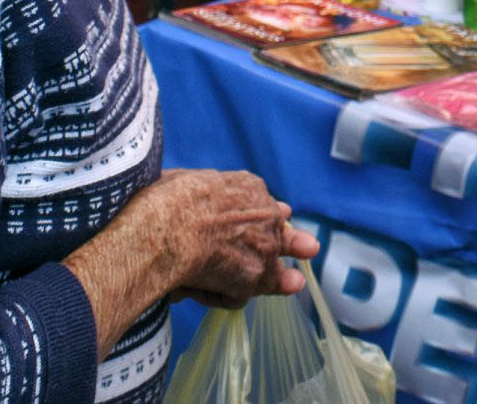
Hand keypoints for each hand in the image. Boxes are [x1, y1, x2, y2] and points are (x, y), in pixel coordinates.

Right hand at [153, 169, 319, 308]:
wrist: (170, 227)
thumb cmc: (168, 200)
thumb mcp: (189, 180)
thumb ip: (202, 195)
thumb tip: (190, 205)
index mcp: (249, 188)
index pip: (265, 206)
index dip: (266, 217)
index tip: (277, 216)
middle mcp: (266, 215)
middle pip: (282, 235)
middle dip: (294, 243)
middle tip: (309, 247)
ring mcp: (264, 249)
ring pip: (270, 271)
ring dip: (273, 281)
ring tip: (289, 283)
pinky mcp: (254, 279)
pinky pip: (234, 296)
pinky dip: (216, 296)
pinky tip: (195, 290)